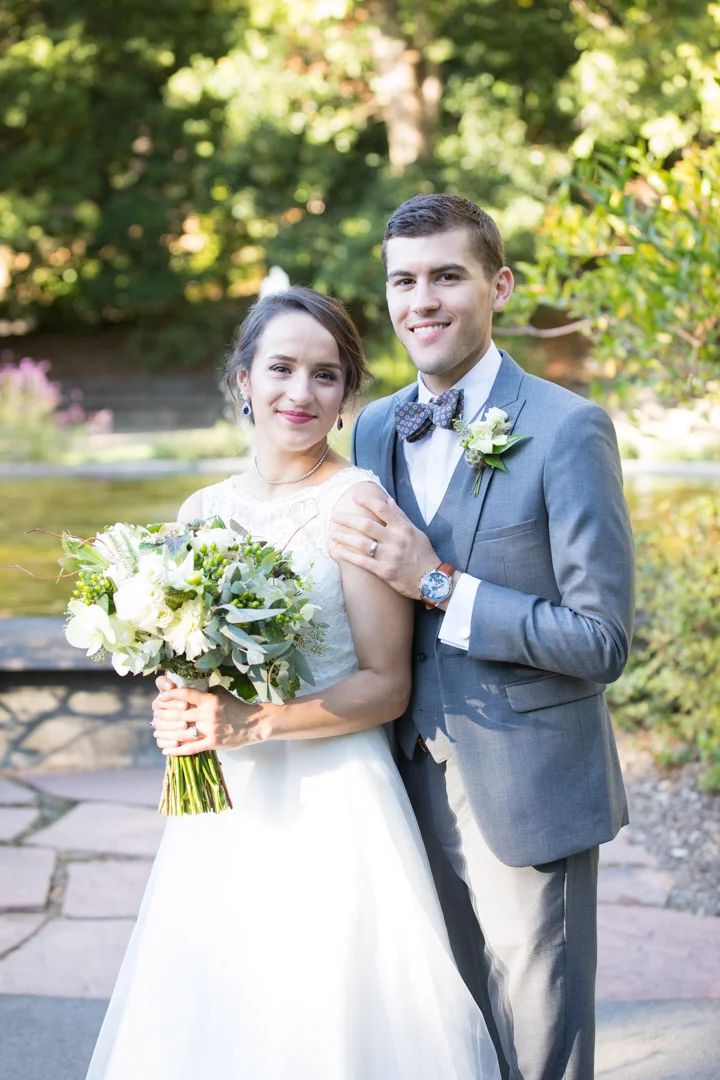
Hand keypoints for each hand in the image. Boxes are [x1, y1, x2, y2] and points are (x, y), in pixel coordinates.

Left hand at [151, 675, 269, 755]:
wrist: (254, 723)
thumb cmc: (237, 707)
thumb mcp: (222, 694)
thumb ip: (206, 691)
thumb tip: (190, 687)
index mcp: (210, 699)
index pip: (184, 694)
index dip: (169, 695)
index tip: (160, 698)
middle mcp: (208, 714)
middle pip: (178, 714)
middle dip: (163, 715)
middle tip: (154, 717)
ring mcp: (210, 730)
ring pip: (181, 732)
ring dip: (165, 733)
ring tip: (156, 733)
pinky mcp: (213, 743)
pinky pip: (190, 748)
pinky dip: (176, 750)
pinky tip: (166, 750)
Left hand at [330, 490, 439, 599]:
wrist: (431, 580)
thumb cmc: (423, 553)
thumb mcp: (416, 531)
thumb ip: (401, 516)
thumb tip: (387, 500)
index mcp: (403, 528)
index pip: (382, 509)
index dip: (366, 501)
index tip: (353, 496)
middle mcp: (396, 540)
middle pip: (367, 526)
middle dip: (348, 519)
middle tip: (334, 516)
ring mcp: (390, 556)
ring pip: (362, 544)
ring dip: (345, 537)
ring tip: (332, 533)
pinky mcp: (385, 572)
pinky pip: (363, 562)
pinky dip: (350, 556)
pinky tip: (339, 551)